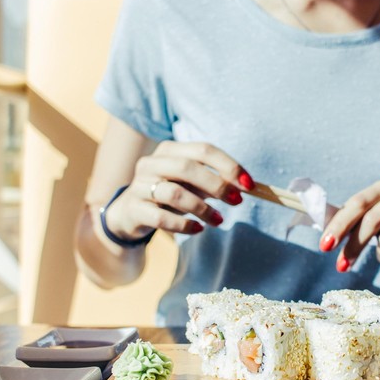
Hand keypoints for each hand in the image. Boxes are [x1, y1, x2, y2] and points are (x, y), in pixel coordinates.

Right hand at [103, 141, 253, 240]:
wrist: (130, 215)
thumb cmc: (168, 196)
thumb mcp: (191, 185)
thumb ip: (213, 182)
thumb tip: (244, 186)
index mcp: (169, 150)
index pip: (203, 150)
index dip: (229, 166)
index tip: (249, 185)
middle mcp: (151, 163)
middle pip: (188, 168)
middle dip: (217, 185)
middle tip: (236, 201)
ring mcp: (139, 186)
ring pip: (175, 193)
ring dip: (203, 208)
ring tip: (218, 221)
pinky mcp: (134, 209)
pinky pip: (161, 218)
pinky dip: (184, 225)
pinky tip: (198, 229)